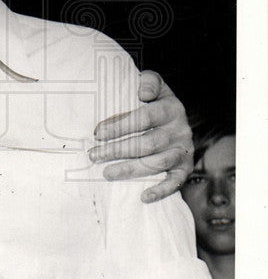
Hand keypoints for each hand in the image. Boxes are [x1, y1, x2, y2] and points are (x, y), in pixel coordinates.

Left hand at [89, 70, 193, 201]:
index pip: (144, 117)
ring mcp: (183, 150)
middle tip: (94, 155)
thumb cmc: (154, 101)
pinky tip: (143, 196)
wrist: (175, 117)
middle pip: (147, 143)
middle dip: (118, 150)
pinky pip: (176, 181)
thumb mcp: (154, 85)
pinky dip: (161, 190)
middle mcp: (180, 130)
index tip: (97, 133)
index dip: (120, 126)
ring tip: (107, 173)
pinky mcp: (185, 167)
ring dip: (131, 170)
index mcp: (171, 108)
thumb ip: (149, 81)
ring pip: (157, 163)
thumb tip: (142, 92)